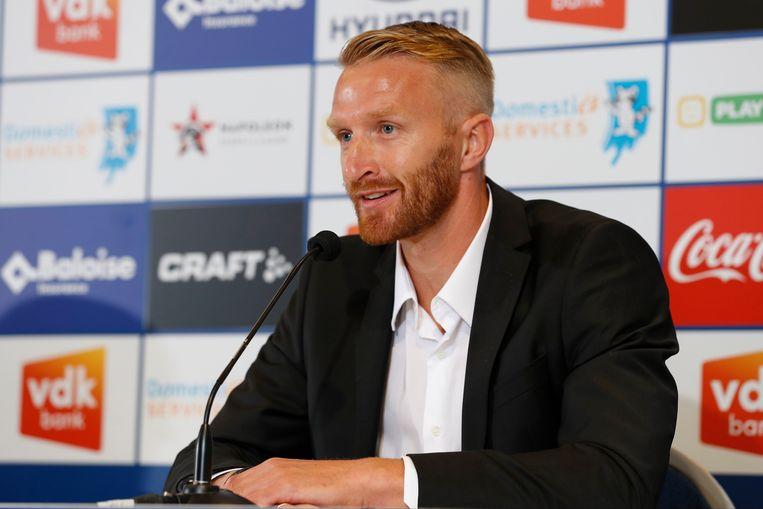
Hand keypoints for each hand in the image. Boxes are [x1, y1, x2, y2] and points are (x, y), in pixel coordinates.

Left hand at [214, 457, 404, 506]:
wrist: (358, 483)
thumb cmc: (332, 491)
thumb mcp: (297, 494)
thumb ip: (276, 499)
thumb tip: (259, 503)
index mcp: (273, 469)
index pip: (236, 483)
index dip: (228, 496)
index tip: (223, 504)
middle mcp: (272, 468)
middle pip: (235, 488)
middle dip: (229, 500)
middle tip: (222, 508)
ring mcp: (278, 475)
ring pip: (243, 492)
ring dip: (239, 502)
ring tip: (234, 508)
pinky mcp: (287, 485)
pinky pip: (258, 498)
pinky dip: (252, 504)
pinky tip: (252, 508)